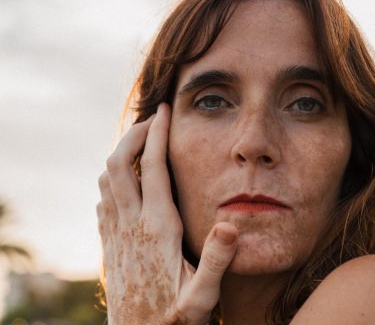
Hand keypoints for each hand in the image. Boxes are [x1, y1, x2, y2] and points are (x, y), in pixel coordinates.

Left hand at [97, 103, 238, 323]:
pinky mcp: (109, 243)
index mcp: (157, 228)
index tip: (165, 112)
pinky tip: (129, 179)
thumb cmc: (175, 317)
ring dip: (121, 153)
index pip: (152, 169)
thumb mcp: (202, 296)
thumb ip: (216, 261)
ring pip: (106, 178)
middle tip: (153, 120)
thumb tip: (229, 225)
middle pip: (118, 164)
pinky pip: (103, 197)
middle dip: (133, 134)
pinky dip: (113, 177)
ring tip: (143, 142)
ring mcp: (116, 233)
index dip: (157, 135)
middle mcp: (130, 225)